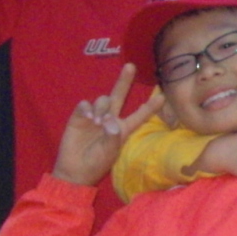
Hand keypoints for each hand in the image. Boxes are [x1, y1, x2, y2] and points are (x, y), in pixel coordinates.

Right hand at [52, 64, 165, 186]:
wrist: (74, 169)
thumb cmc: (96, 162)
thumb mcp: (108, 152)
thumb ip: (111, 136)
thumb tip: (109, 120)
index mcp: (123, 128)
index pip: (139, 115)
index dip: (150, 106)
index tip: (162, 96)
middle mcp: (110, 119)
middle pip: (119, 96)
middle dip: (124, 81)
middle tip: (130, 66)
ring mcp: (95, 116)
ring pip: (103, 100)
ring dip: (102, 107)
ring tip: (96, 122)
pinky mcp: (79, 116)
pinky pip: (85, 104)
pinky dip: (87, 108)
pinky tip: (88, 117)